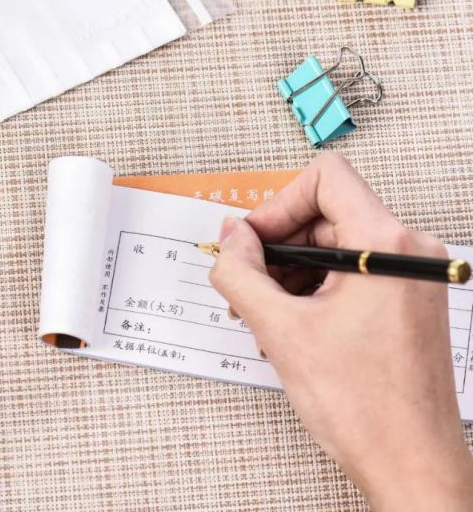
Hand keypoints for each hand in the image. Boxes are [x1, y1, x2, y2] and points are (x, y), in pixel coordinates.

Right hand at [210, 154, 472, 510]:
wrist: (411, 463)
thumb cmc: (368, 407)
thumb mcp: (281, 330)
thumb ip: (242, 273)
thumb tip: (230, 239)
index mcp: (386, 245)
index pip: (325, 179)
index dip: (276, 205)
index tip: (251, 241)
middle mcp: (408, 252)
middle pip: (325, 214)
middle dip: (276, 248)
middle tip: (246, 284)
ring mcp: (409, 278)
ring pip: (333, 246)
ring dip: (289, 274)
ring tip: (264, 314)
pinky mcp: (403, 301)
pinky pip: (348, 274)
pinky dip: (311, 291)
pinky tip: (289, 326)